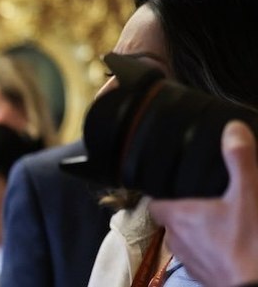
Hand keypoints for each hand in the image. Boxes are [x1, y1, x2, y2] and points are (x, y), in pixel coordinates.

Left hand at [149, 121, 257, 286]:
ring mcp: (191, 261)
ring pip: (187, 240)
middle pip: (172, 220)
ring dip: (200, 231)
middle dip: (186, 210)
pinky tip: (232, 243)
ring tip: (221, 220)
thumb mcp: (248, 195)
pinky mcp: (207, 276)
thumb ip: (239, 161)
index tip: (172, 183)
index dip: (162, 193)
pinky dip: (213, 249)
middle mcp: (177, 241)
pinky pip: (204, 257)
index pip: (154, 202)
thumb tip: (233, 130)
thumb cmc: (250, 245)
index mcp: (178, 218)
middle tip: (206, 198)